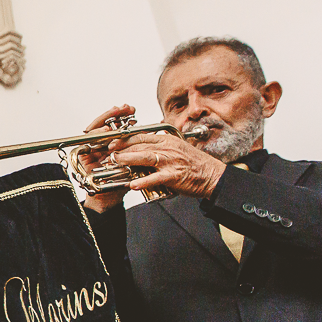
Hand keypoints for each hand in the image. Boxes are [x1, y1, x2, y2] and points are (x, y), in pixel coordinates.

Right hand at [78, 104, 135, 212]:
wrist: (110, 198)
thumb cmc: (121, 181)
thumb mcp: (133, 161)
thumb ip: (137, 147)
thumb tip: (150, 131)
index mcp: (111, 144)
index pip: (114, 125)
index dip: (122, 116)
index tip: (132, 109)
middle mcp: (100, 144)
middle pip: (103, 123)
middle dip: (114, 114)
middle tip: (125, 108)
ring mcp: (90, 148)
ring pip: (95, 129)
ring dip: (105, 120)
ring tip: (116, 114)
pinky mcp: (82, 154)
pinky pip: (88, 141)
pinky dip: (96, 134)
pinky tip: (106, 130)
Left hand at [107, 129, 226, 198]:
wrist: (212, 175)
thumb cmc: (194, 164)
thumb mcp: (177, 148)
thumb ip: (160, 145)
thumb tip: (145, 144)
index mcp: (167, 140)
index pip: (141, 136)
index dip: (125, 138)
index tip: (112, 141)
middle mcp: (168, 148)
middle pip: (140, 145)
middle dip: (122, 148)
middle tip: (108, 152)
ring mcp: (171, 161)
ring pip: (145, 157)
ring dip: (128, 159)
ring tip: (115, 162)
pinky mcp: (174, 176)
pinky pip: (156, 178)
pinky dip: (143, 181)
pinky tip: (132, 184)